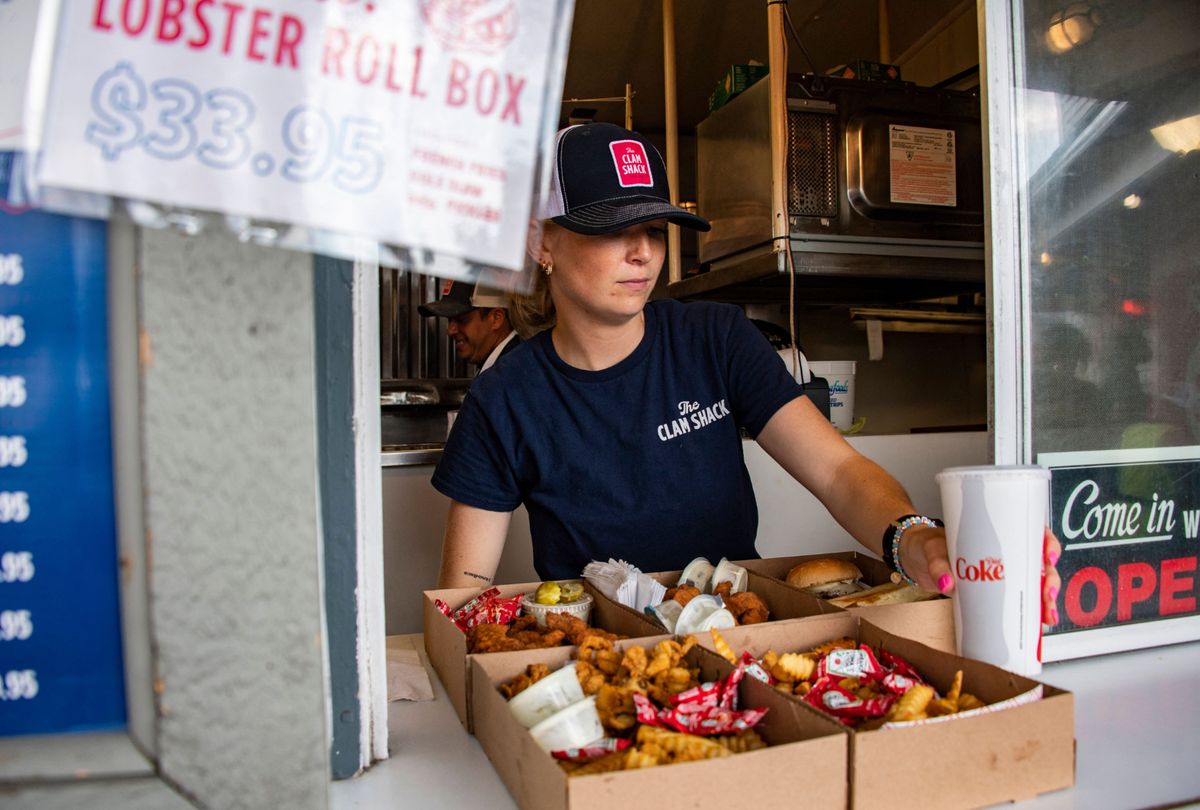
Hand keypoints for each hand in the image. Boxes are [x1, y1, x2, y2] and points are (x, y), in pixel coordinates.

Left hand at [899, 525, 1062, 625]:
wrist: (913, 559)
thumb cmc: (927, 544)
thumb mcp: (932, 548)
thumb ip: (938, 564)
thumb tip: (948, 583)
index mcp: (995, 531)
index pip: (1032, 531)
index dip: (1047, 542)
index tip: (1047, 556)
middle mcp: (1004, 551)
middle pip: (1038, 562)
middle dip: (1049, 580)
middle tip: (1046, 597)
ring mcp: (1000, 572)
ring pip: (1032, 584)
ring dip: (1044, 601)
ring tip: (1045, 617)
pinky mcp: (991, 591)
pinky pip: (1015, 600)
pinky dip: (1027, 612)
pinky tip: (1035, 624)